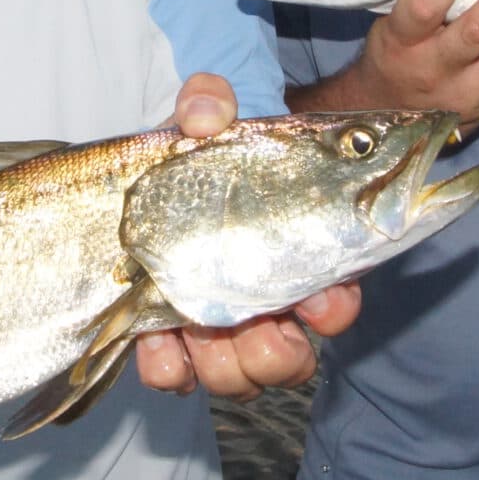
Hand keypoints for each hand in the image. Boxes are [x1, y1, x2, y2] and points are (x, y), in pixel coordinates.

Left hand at [133, 71, 365, 398]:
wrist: (140, 184)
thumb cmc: (194, 154)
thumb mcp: (204, 118)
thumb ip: (208, 100)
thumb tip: (205, 111)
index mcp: (293, 253)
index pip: (338, 300)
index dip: (333, 310)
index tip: (313, 302)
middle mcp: (266, 302)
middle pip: (291, 360)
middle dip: (271, 352)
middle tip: (245, 323)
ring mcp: (221, 330)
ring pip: (243, 378)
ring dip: (223, 365)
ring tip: (194, 330)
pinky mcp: (173, 346)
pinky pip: (180, 378)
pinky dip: (169, 368)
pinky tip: (155, 343)